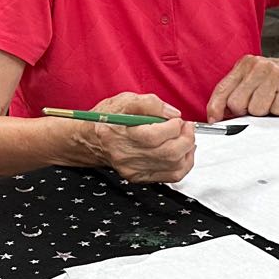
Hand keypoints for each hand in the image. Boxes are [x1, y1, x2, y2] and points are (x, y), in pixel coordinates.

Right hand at [63, 93, 193, 183]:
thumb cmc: (107, 118)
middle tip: (186, 127)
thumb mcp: (124, 100)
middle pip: (169, 153)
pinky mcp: (140, 177)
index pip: (155, 136)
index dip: (173, 126)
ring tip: (185, 138)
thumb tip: (172, 113)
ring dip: (188, 151)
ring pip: (174, 167)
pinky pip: (171, 176)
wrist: (90, 140)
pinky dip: (184, 163)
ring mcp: (134, 170)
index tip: (177, 118)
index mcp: (120, 134)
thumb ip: (150, 103)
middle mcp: (126, 156)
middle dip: (186, 138)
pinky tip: (183, 152)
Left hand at [207, 55, 278, 122]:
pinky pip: (278, 110)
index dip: (215, 108)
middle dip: (247, 111)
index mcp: (245, 65)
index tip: (214, 120)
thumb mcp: (256, 79)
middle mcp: (258, 66)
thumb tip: (219, 114)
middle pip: (237, 103)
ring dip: (267, 112)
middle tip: (261, 105)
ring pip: (257, 110)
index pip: (222, 89)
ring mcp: (275, 74)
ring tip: (276, 100)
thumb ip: (238, 91)